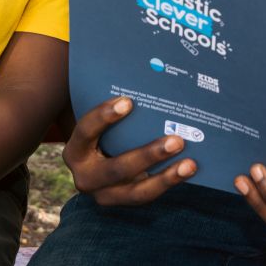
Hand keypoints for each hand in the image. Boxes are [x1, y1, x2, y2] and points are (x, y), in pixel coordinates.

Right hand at [62, 97, 195, 205]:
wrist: (97, 164)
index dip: (103, 117)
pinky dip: (169, 182)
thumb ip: (114, 104)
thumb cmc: (105, 132)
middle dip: (147, 155)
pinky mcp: (126, 202)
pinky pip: (149, 195)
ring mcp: (106, 195)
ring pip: (136, 192)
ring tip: (190, 163)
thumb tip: (140, 64)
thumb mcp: (101, 121)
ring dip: (165, 177)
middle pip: (116, 169)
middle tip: (176, 140)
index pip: (85, 132)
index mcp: (75, 151)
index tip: (128, 102)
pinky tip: (189, 168)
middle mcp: (86, 178)